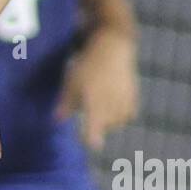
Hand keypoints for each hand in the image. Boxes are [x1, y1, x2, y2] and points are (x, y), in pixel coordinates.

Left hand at [55, 30, 138, 150]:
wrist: (112, 48)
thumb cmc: (87, 66)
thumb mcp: (71, 83)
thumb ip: (65, 105)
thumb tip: (56, 121)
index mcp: (95, 107)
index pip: (94, 134)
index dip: (91, 140)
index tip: (90, 141)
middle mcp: (112, 108)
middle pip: (104, 127)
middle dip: (96, 121)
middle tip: (90, 101)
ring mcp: (125, 104)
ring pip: (117, 122)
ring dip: (109, 118)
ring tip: (102, 99)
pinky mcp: (134, 98)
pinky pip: (128, 115)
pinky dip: (121, 112)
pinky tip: (114, 100)